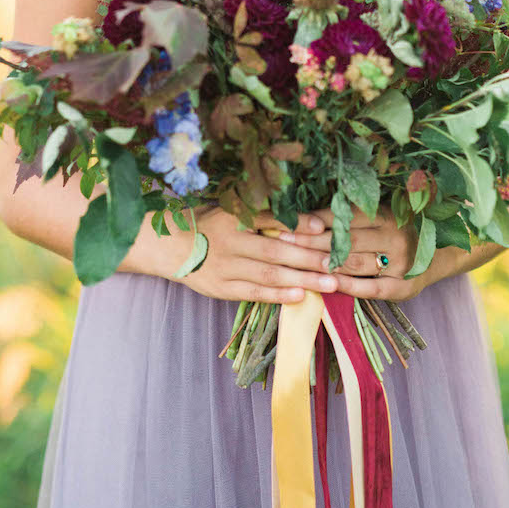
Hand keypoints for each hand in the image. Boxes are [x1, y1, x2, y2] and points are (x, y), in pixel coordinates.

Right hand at [164, 205, 340, 304]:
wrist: (172, 246)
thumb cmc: (211, 224)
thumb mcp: (232, 210)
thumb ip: (262, 213)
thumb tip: (306, 219)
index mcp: (234, 216)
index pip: (271, 219)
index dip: (297, 222)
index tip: (323, 227)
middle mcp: (230, 241)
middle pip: (275, 250)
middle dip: (309, 257)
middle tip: (337, 262)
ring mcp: (225, 266)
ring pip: (268, 274)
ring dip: (302, 280)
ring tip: (329, 283)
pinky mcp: (222, 288)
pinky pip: (254, 293)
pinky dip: (278, 296)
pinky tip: (300, 297)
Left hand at [276, 202, 431, 301]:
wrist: (441, 252)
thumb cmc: (398, 229)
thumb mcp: (380, 215)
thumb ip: (351, 213)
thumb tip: (306, 212)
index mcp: (387, 214)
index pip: (345, 216)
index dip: (316, 220)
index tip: (288, 222)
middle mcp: (395, 236)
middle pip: (347, 239)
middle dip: (312, 241)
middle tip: (284, 242)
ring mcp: (401, 262)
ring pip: (357, 263)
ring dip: (327, 264)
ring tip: (300, 263)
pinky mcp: (403, 287)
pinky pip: (372, 288)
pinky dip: (349, 287)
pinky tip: (329, 285)